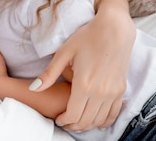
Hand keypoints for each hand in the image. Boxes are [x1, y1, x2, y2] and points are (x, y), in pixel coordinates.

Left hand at [33, 4, 134, 130]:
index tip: (58, 119)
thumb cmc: (87, 37)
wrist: (114, 29)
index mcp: (84, 85)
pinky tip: (94, 119)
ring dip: (88, 125)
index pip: (73, 114)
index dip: (64, 120)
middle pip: (86, 121)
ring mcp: (113, 92)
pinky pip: (113, 114)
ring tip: (77, 121)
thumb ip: (49, 74)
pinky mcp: (121, 89)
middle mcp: (100, 92)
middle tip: (65, 123)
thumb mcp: (64, 53)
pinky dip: (103, 120)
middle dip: (74, 125)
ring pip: (99, 120)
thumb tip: (33, 88)